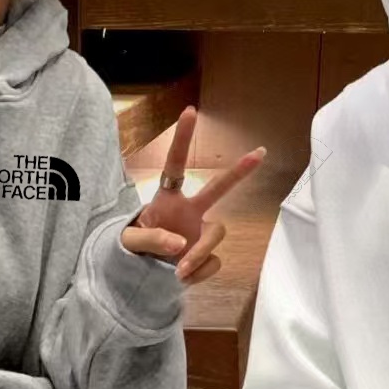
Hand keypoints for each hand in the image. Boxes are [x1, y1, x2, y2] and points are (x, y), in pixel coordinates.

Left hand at [121, 106, 266, 284]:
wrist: (140, 276)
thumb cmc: (131, 248)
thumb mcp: (128, 242)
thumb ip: (150, 239)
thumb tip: (179, 243)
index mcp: (168, 200)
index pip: (175, 165)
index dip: (181, 139)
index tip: (190, 111)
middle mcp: (190, 211)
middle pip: (218, 189)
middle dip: (239, 171)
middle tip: (260, 152)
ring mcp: (200, 233)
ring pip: (217, 234)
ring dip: (201, 253)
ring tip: (178, 271)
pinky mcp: (207, 255)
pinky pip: (213, 262)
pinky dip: (198, 272)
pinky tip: (181, 277)